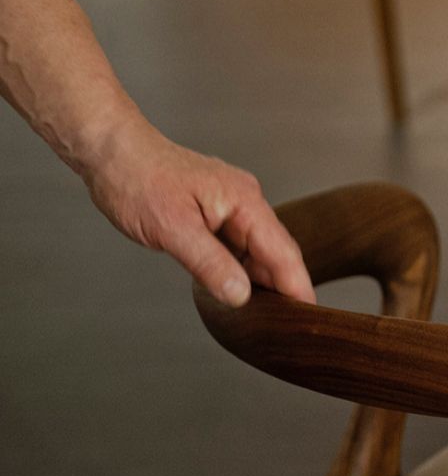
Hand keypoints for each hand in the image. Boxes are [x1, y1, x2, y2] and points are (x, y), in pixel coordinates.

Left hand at [80, 117, 315, 307]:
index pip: (283, 251)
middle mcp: (246, 202)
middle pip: (277, 252)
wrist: (111, 150)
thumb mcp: (172, 228)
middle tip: (289, 325)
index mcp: (245, 201)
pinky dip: (241, 268)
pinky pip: (239, 246)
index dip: (297, 286)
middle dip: (284, 286)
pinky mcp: (217, 213)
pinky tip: (235, 287)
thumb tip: (240, 295)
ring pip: (258, 251)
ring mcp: (232, 207)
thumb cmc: (137, 178)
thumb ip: (210, 263)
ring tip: (265, 314)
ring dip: (261, 280)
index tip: (309, 315)